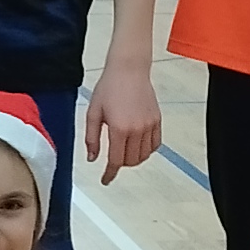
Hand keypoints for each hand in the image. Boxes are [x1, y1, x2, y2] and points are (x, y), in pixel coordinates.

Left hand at [82, 52, 160, 180]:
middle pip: (130, 161)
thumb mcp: (93, 113)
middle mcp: (137, 129)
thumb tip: (92, 158)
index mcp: (119, 128)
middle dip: (120, 164)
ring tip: (124, 152)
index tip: (105, 180)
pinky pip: (155, 145)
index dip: (109, 174)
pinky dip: (147, 151)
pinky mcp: (157, 120)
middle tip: (112, 159)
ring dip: (133, 159)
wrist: (128, 69)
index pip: (116, 161)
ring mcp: (149, 125)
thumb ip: (92, 138)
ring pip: (144, 155)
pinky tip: (138, 146)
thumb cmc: (109, 87)